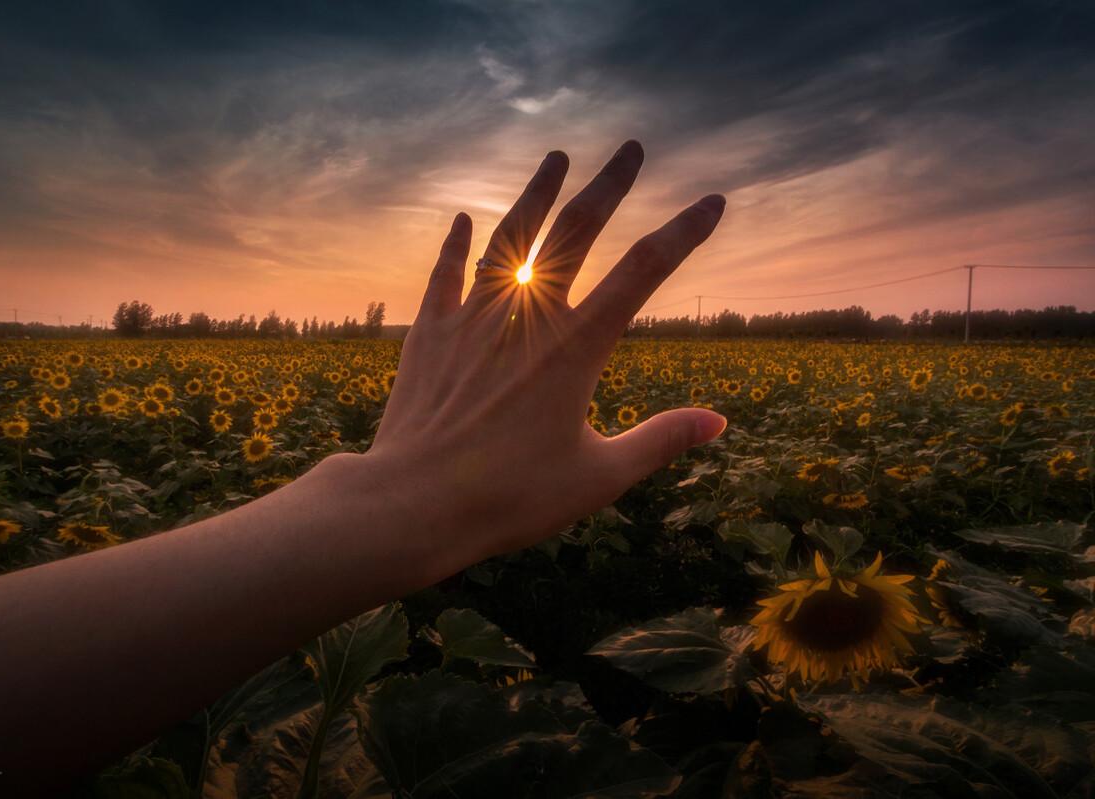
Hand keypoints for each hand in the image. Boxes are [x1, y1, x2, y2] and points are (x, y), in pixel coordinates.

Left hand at [365, 140, 727, 569]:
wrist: (413, 502)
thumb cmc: (509, 498)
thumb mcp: (599, 477)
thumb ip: (660, 440)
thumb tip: (718, 422)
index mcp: (575, 349)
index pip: (643, 273)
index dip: (683, 232)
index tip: (711, 201)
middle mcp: (526, 319)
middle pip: (576, 234)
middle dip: (609, 186)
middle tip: (631, 148)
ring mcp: (473, 320)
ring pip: (511, 240)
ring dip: (537, 195)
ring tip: (557, 156)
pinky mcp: (430, 334)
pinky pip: (446, 276)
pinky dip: (457, 245)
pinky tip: (465, 219)